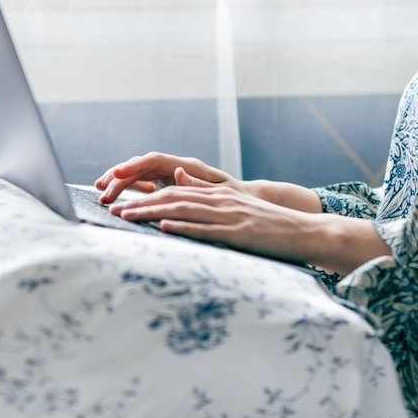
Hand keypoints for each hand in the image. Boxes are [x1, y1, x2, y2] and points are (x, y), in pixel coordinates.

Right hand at [93, 152, 243, 203]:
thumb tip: (176, 172)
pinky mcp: (170, 187)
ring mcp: (171, 177)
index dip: (133, 166)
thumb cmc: (236, 197)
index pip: (154, 160)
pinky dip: (130, 190)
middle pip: (141, 167)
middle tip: (102, 192)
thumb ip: (198, 184)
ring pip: (139, 175)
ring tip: (102, 194)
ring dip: (120, 183)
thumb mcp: (222, 192)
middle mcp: (176, 168)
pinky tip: (117, 197)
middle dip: (119, 177)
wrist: (246, 201)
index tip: (115, 174)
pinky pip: (145, 185)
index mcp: (187, 166)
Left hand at [107, 167, 327, 265]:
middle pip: (172, 198)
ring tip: (127, 216)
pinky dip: (183, 227)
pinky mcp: (238, 232)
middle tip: (113, 209)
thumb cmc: (270, 226)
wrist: (304, 232)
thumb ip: (208, 196)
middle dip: (139, 203)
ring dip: (151, 213)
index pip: (173, 192)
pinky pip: (205, 229)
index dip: (145, 196)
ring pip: (182, 210)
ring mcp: (228, 216)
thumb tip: (177, 185)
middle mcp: (219, 201)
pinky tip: (164, 227)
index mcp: (218, 195)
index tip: (121, 202)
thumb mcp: (237, 206)